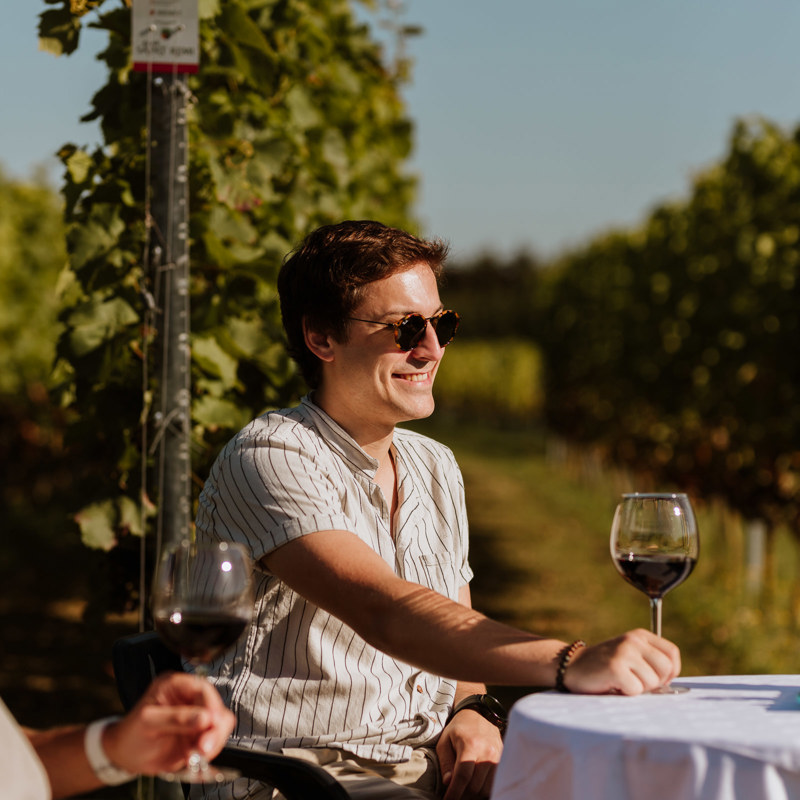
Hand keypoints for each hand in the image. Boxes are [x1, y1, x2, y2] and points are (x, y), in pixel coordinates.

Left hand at [103, 671, 234, 775]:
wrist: (125, 756)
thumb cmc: (130, 734)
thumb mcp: (148, 721)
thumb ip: (176, 718)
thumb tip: (204, 718)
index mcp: (175, 685)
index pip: (202, 688)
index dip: (211, 704)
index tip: (211, 722)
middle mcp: (188, 698)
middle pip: (215, 706)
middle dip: (214, 728)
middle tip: (205, 746)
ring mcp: (196, 716)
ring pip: (220, 723)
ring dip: (213, 740)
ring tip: (198, 754)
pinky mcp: (199, 734)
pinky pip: (215, 739)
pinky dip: (210, 750)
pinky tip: (195, 756)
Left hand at [436, 709, 502, 799]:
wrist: (478, 712)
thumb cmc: (458, 728)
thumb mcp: (445, 741)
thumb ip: (446, 763)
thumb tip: (448, 783)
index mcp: (470, 745)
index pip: (462, 776)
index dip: (454, 793)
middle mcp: (487, 751)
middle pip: (475, 786)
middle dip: (463, 793)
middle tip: (454, 790)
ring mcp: (498, 756)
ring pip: (486, 787)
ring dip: (474, 791)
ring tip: (465, 784)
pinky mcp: (503, 759)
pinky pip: (495, 782)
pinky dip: (485, 786)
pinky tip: (476, 781)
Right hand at [564, 628, 680, 694]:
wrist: (571, 666)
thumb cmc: (604, 667)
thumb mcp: (630, 656)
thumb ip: (650, 662)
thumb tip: (671, 681)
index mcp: (640, 635)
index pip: (672, 653)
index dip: (670, 671)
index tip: (657, 679)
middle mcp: (633, 640)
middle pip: (666, 669)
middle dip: (655, 682)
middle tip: (635, 681)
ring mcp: (624, 652)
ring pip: (652, 682)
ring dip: (638, 688)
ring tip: (621, 681)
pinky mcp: (615, 667)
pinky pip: (636, 689)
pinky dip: (625, 693)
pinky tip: (612, 684)